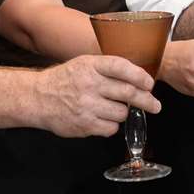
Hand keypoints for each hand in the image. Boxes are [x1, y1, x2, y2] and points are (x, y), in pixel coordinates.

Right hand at [35, 54, 159, 137]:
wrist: (37, 98)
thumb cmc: (65, 80)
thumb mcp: (84, 64)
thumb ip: (108, 69)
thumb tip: (139, 79)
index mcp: (90, 66)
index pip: (121, 67)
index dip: (140, 75)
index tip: (149, 84)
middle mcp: (89, 84)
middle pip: (128, 92)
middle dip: (147, 100)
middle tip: (155, 105)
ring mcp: (86, 105)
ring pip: (121, 112)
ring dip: (123, 112)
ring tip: (114, 109)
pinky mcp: (84, 124)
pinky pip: (111, 128)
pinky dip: (111, 125)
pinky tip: (102, 119)